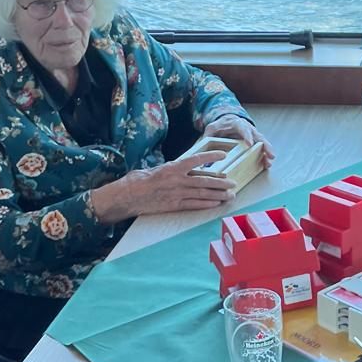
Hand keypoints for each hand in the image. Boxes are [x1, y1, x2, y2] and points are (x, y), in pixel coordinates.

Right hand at [88, 151, 234, 220]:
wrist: (128, 196)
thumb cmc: (139, 180)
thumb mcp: (157, 169)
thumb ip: (173, 169)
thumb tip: (188, 170)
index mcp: (173, 167)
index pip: (197, 160)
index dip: (211, 157)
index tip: (223, 155)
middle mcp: (177, 180)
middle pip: (205, 180)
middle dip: (221, 182)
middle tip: (233, 183)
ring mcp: (176, 194)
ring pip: (202, 194)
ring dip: (219, 194)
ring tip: (230, 195)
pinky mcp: (174, 206)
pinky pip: (194, 205)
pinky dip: (207, 204)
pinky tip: (216, 203)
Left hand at [203, 111, 275, 165]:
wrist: (227, 121)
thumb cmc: (220, 126)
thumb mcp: (211, 129)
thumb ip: (207, 138)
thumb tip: (201, 152)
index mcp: (237, 123)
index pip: (242, 128)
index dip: (247, 135)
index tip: (249, 144)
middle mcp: (248, 128)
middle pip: (258, 136)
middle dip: (264, 145)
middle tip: (269, 154)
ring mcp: (253, 135)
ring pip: (262, 142)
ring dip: (267, 152)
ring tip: (269, 162)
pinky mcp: (254, 141)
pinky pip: (261, 148)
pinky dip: (264, 156)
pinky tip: (266, 164)